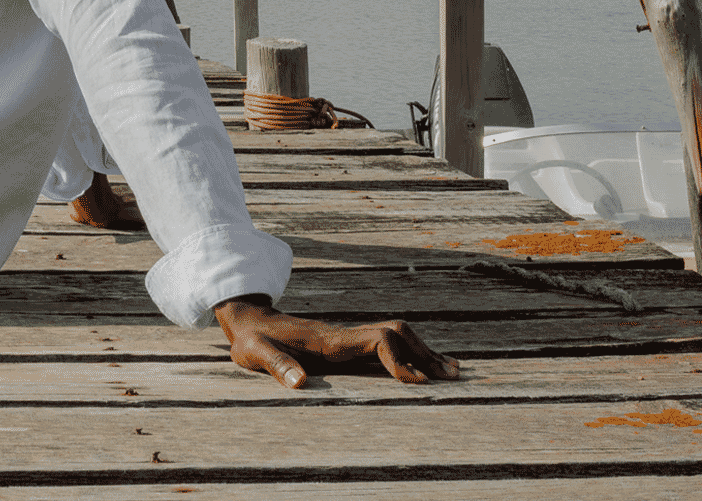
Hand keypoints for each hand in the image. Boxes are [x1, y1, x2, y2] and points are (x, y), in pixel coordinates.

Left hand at [211, 295, 458, 388]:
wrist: (247, 319)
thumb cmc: (252, 340)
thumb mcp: (257, 353)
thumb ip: (276, 366)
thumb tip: (300, 383)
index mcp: (330, 339)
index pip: (377, 340)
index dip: (399, 359)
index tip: (416, 382)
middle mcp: (345, 334)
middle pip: (396, 333)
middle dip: (425, 353)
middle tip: (454, 375)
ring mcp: (347, 336)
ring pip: (395, 335)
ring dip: (423, 351)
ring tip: (452, 370)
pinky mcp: (345, 342)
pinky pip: (384, 343)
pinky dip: (409, 352)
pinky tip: (422, 367)